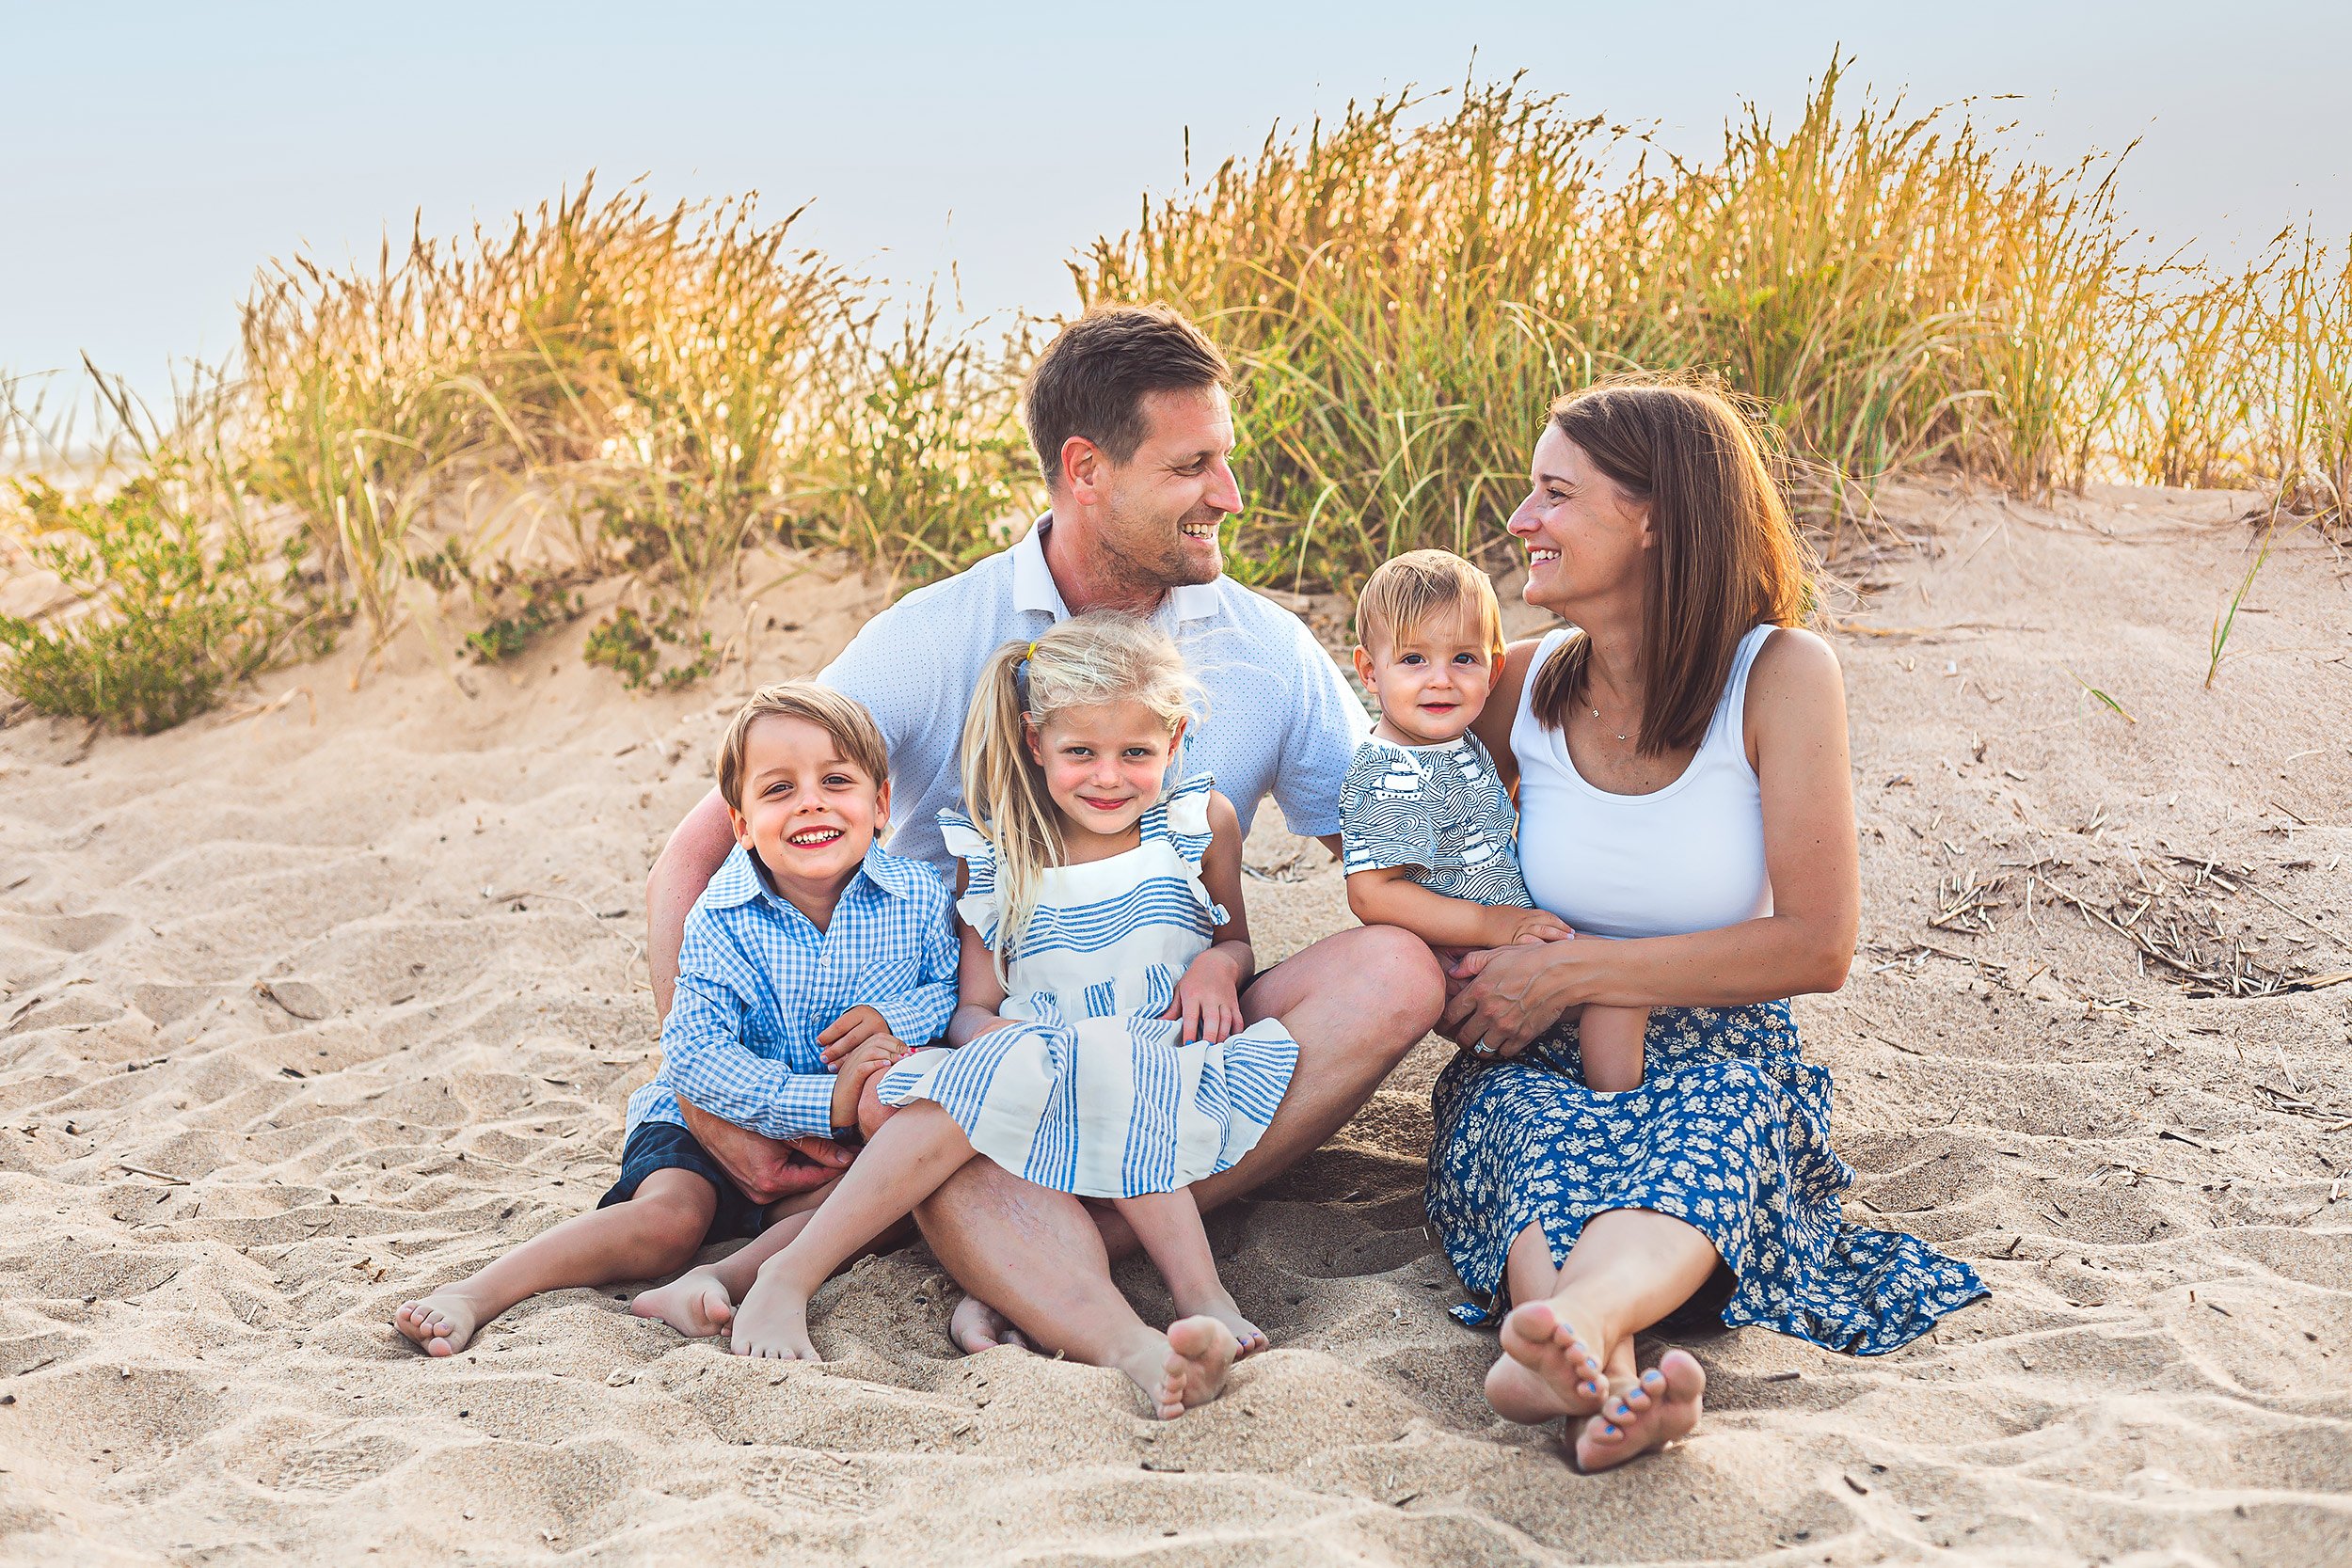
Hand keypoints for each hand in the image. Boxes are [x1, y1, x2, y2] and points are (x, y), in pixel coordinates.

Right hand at [675, 1097, 851, 1204]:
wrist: (708, 1115)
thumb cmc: (745, 1118)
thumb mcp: (787, 1129)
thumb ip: (819, 1147)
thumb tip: (847, 1159)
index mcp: (771, 1181)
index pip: (817, 1178)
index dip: (839, 1165)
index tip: (858, 1151)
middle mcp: (762, 1194)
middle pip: (806, 1181)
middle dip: (827, 1165)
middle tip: (850, 1147)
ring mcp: (754, 1192)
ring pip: (794, 1180)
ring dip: (809, 1164)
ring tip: (831, 1145)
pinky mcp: (749, 1186)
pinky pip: (779, 1178)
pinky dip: (792, 1165)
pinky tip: (803, 1148)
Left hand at [818, 1004, 894, 1063]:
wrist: (888, 1022)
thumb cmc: (862, 1024)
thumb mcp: (852, 1021)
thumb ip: (839, 1032)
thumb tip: (824, 1047)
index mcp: (862, 1012)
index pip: (841, 1026)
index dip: (828, 1036)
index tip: (818, 1043)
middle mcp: (874, 1021)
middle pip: (851, 1039)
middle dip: (835, 1050)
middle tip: (823, 1058)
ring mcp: (883, 1034)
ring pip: (860, 1050)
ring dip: (843, 1060)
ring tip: (830, 1066)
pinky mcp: (888, 1047)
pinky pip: (869, 1057)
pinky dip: (855, 1063)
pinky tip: (846, 1068)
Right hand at [830, 1032, 908, 1127]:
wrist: (836, 1109)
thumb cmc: (857, 1095)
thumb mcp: (871, 1077)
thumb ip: (884, 1067)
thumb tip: (906, 1061)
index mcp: (860, 1053)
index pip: (880, 1037)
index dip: (897, 1041)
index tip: (910, 1051)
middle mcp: (855, 1056)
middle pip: (877, 1040)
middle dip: (896, 1045)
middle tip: (909, 1055)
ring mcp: (851, 1067)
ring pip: (870, 1050)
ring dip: (889, 1054)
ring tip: (901, 1060)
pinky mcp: (851, 1079)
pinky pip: (862, 1067)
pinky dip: (875, 1064)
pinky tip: (886, 1066)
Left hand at [1163, 950, 1244, 1043]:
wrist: (1217, 963)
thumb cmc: (1194, 979)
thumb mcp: (1180, 990)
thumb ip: (1172, 1009)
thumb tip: (1159, 1023)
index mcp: (1193, 995)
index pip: (1191, 1017)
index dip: (1190, 1032)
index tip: (1188, 1046)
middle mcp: (1210, 998)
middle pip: (1212, 1020)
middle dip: (1210, 1037)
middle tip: (1206, 1051)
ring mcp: (1224, 1001)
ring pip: (1226, 1022)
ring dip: (1222, 1037)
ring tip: (1216, 1051)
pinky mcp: (1234, 1004)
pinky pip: (1238, 1020)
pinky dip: (1236, 1032)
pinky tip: (1230, 1042)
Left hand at [1439, 938, 1589, 1058]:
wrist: (1560, 973)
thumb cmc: (1528, 959)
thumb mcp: (1496, 954)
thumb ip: (1470, 963)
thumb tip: (1453, 972)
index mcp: (1478, 991)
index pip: (1450, 1015)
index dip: (1443, 1022)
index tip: (1444, 1025)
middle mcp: (1488, 1012)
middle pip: (1463, 1037)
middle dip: (1461, 1038)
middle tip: (1464, 1035)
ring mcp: (1506, 1026)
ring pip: (1483, 1049)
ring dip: (1480, 1046)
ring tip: (1483, 1040)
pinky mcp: (1523, 1036)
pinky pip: (1505, 1052)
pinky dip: (1502, 1049)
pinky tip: (1502, 1041)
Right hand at [1487, 907, 1575, 946]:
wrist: (1477, 922)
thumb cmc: (1489, 918)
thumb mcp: (1508, 912)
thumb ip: (1519, 917)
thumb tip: (1526, 920)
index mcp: (1523, 913)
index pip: (1546, 915)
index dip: (1558, 921)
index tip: (1566, 926)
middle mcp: (1525, 920)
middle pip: (1549, 922)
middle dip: (1562, 928)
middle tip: (1572, 935)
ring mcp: (1520, 930)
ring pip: (1544, 931)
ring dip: (1558, 935)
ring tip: (1568, 941)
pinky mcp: (1515, 941)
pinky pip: (1532, 942)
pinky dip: (1542, 945)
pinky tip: (1551, 950)